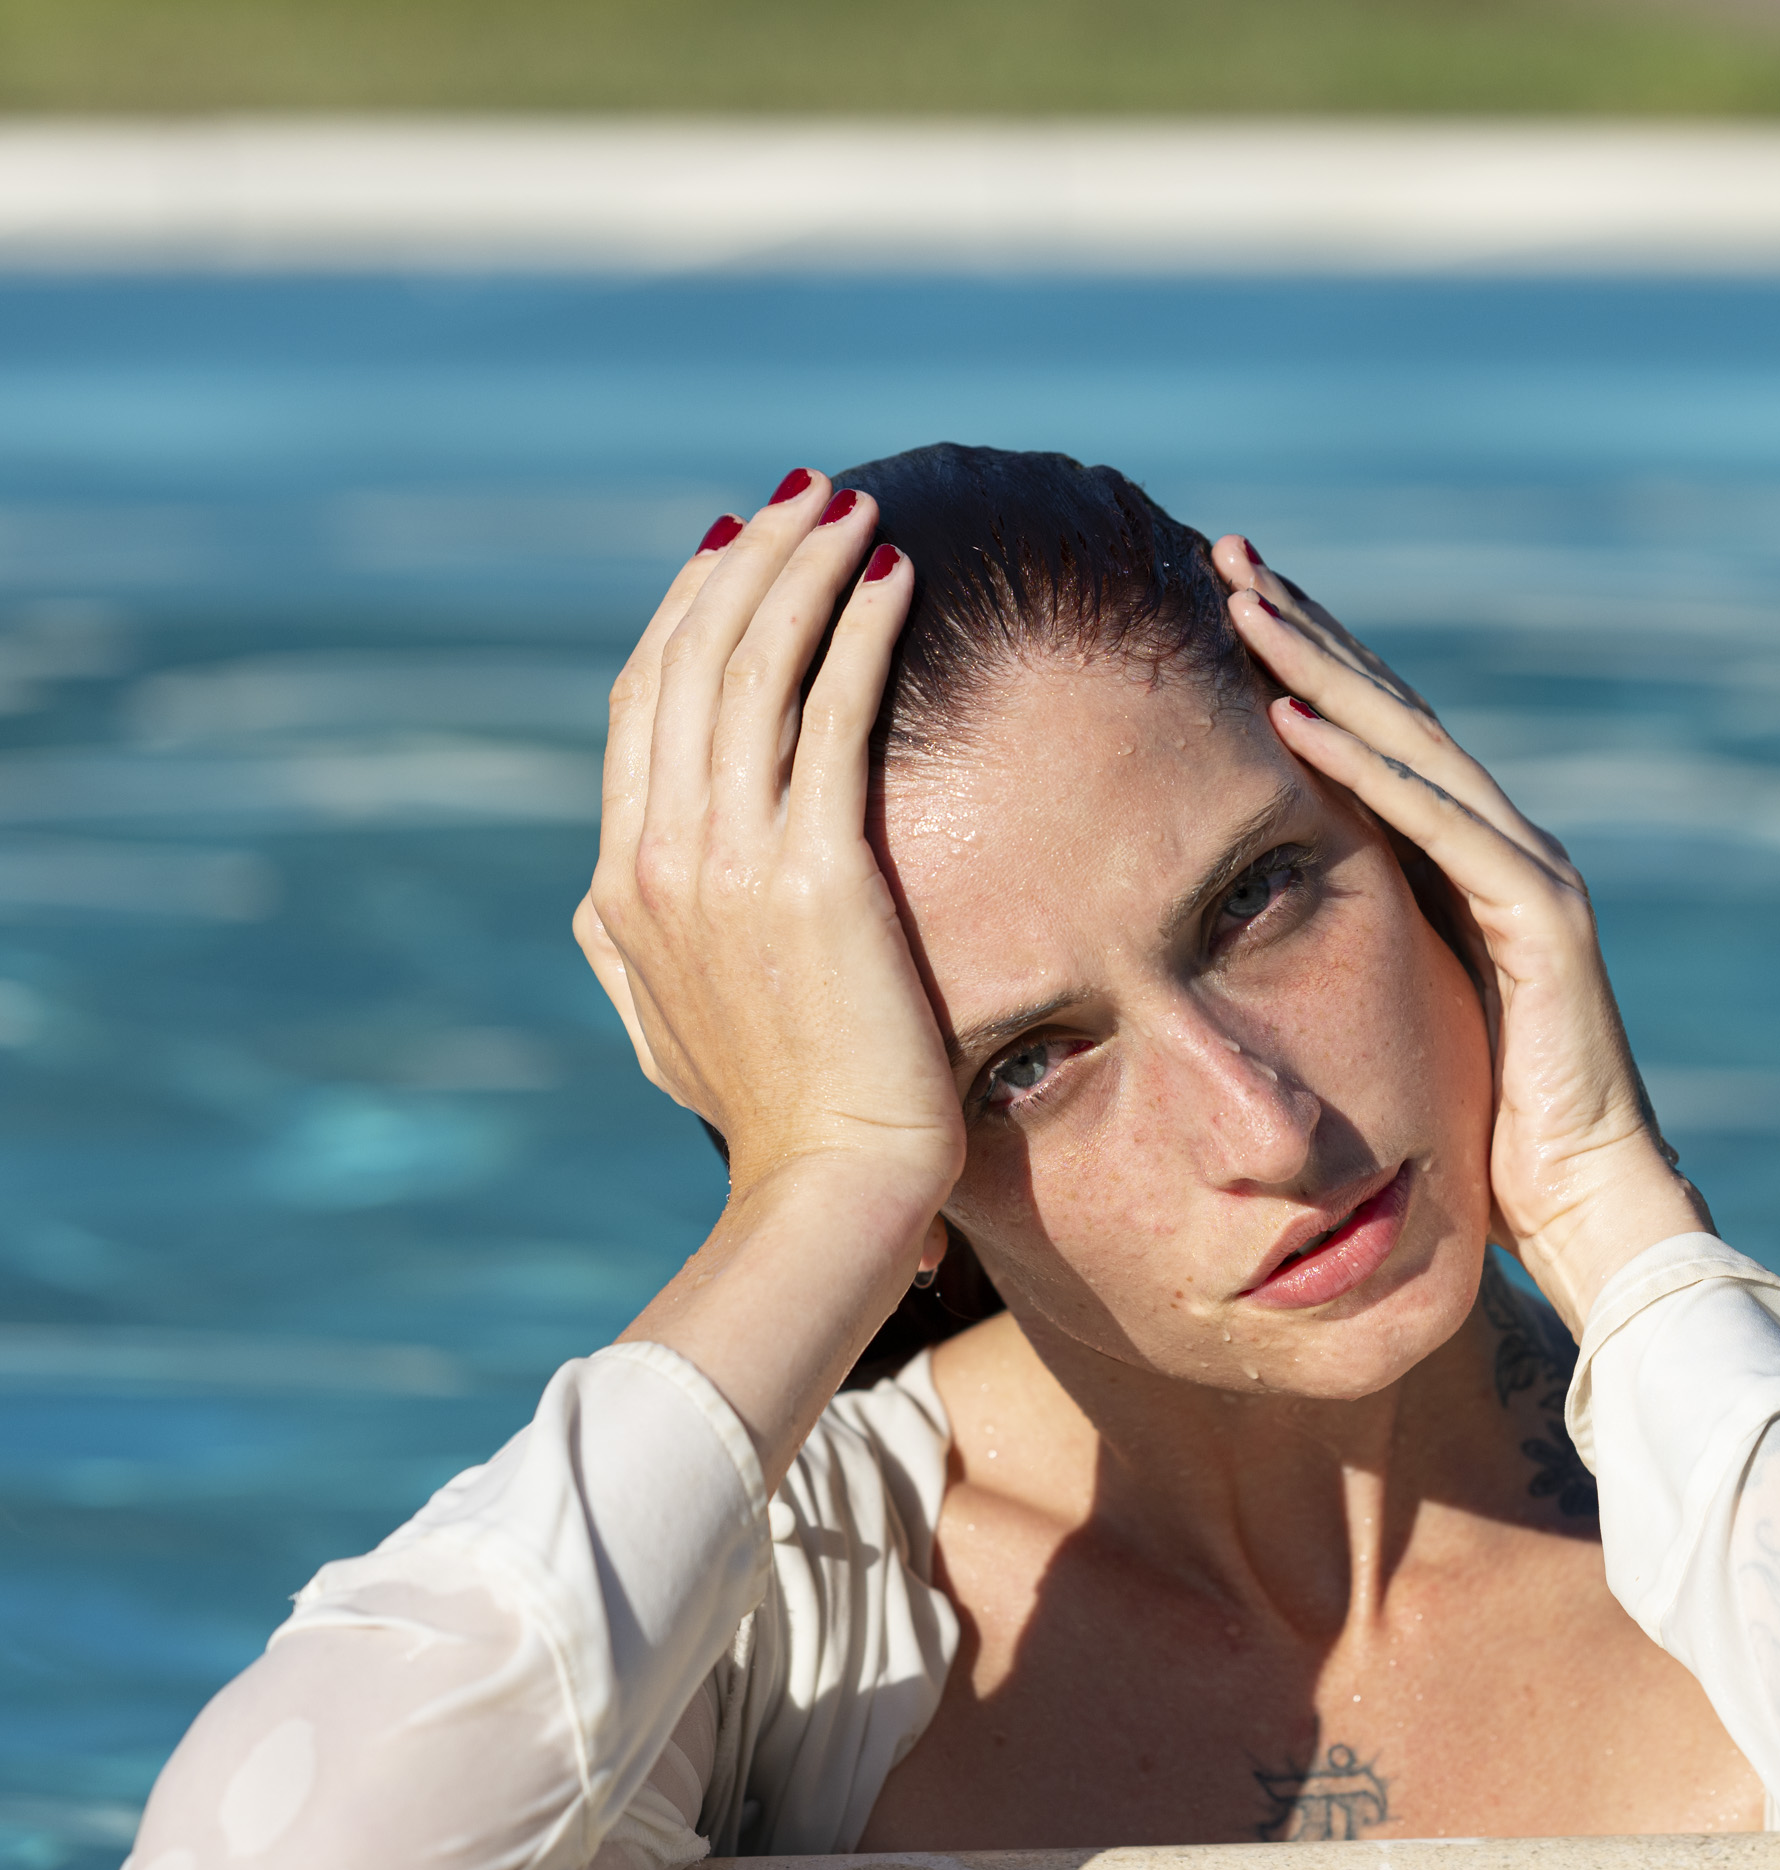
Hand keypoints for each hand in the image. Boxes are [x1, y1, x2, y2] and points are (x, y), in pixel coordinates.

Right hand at [575, 481, 963, 1220]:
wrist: (828, 1187)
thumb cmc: (772, 1119)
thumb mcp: (661, 1027)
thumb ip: (627, 947)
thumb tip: (609, 893)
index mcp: (621, 885)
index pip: (645, 705)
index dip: (689, 614)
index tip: (738, 553)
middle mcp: (660, 857)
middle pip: (693, 661)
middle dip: (751, 563)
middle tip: (806, 498)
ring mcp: (730, 862)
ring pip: (758, 668)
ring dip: (806, 572)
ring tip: (856, 510)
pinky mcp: (818, 875)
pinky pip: (833, 717)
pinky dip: (859, 636)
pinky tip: (895, 582)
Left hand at [1214, 535, 1711, 1335]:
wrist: (1582, 1207)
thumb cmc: (1482, 1132)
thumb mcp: (1394, 1013)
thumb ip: (1353, 948)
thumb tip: (1248, 932)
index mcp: (1464, 863)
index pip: (1375, 739)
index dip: (1306, 665)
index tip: (1225, 606)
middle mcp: (1501, 844)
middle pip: (1390, 712)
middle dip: (1306, 630)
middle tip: (1225, 555)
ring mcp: (1526, 871)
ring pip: (1410, 743)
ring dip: (1322, 666)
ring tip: (1242, 601)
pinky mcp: (1539, 915)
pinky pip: (1433, 825)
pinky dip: (1360, 767)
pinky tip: (1286, 715)